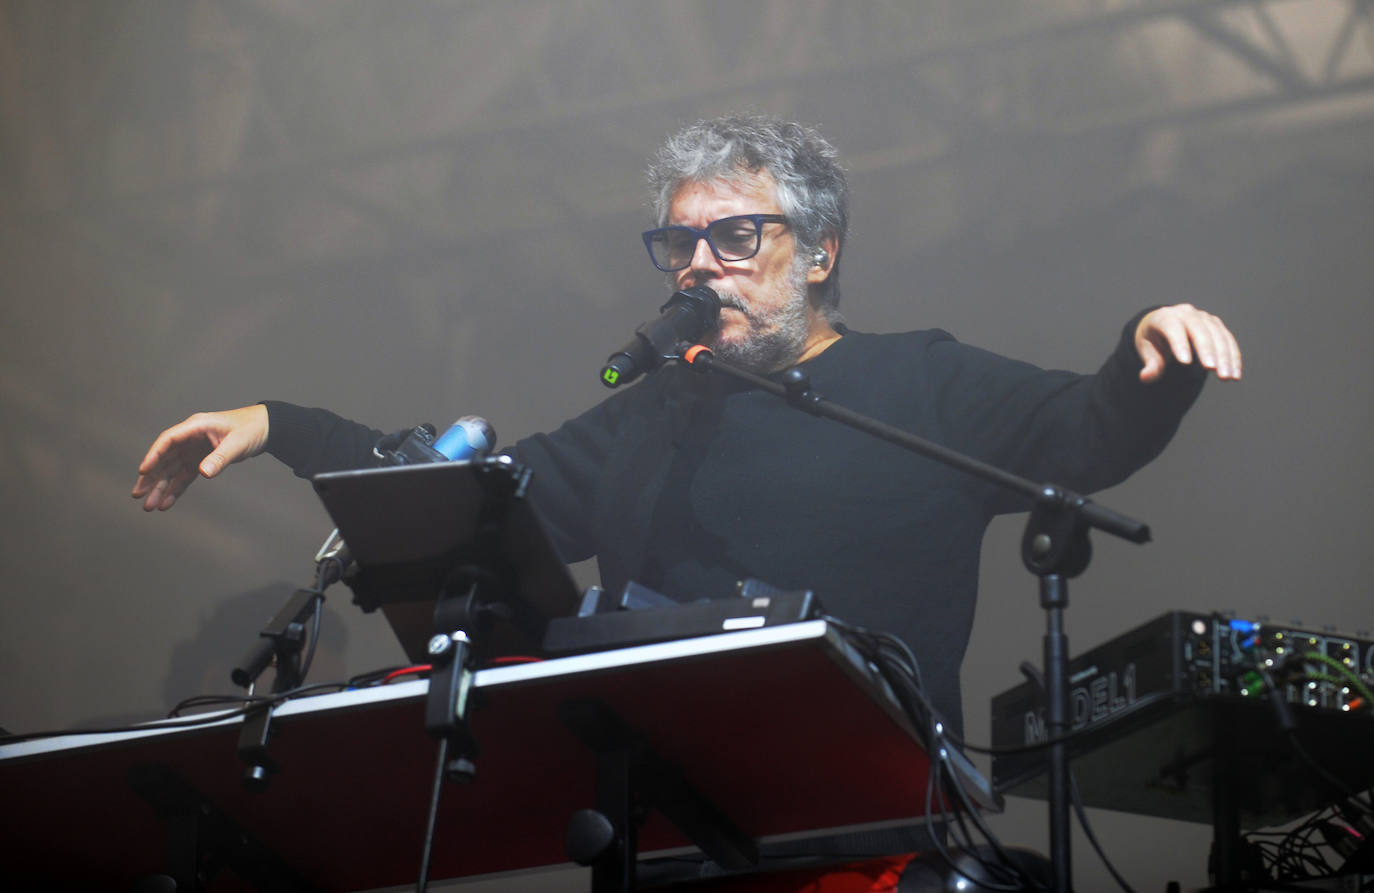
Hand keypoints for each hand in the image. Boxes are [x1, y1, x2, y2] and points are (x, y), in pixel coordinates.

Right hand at [131, 404, 269, 510]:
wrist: (265, 429)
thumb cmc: (251, 429)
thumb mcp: (238, 443)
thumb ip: (220, 458)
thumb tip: (203, 473)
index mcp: (196, 426)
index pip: (168, 440)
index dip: (154, 455)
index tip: (143, 470)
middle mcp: (190, 438)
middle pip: (164, 458)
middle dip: (151, 477)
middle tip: (138, 494)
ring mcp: (193, 451)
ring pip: (171, 471)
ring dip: (160, 487)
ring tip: (149, 506)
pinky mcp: (200, 461)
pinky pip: (184, 477)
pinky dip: (175, 490)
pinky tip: (166, 504)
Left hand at [1134, 304, 1241, 383]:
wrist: (1163, 326)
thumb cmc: (1153, 340)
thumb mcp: (1146, 351)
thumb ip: (1150, 364)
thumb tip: (1145, 377)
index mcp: (1165, 317)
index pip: (1172, 328)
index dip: (1179, 344)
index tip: (1185, 363)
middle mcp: (1186, 314)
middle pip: (1199, 329)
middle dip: (1207, 350)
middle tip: (1211, 370)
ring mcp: (1204, 318)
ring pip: (1218, 335)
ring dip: (1224, 356)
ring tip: (1226, 377)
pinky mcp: (1216, 325)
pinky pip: (1228, 340)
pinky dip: (1233, 357)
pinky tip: (1235, 374)